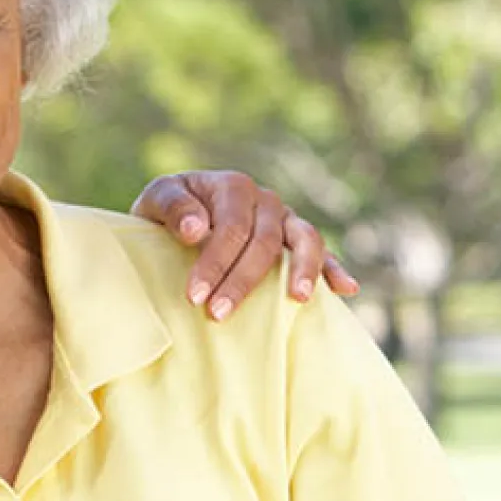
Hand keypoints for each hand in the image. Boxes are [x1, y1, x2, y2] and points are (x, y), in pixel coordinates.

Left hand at [132, 169, 356, 318]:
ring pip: (304, 240)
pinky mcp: (293, 240)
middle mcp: (265, 199)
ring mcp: (284, 219)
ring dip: (302, 271)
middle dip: (242, 280)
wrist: (170, 220)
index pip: (231, 228)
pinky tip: (347, 289)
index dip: (215, 262)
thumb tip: (196, 229)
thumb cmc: (162, 213)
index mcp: (233, 186)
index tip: (194, 296)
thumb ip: (172, 207)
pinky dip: (334, 269)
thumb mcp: (154, 201)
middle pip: (264, 241)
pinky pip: (320, 252)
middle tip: (217, 314)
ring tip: (296, 299)